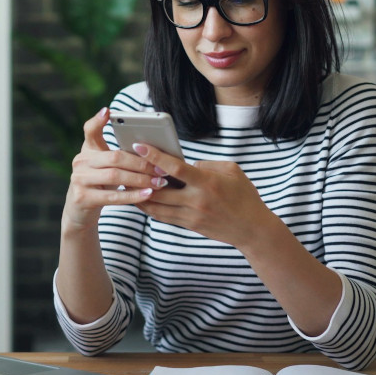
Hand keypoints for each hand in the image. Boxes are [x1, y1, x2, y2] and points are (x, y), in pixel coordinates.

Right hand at [61, 108, 168, 233]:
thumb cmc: (99, 184)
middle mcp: (80, 161)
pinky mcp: (82, 198)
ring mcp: (79, 179)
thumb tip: (149, 149)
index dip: (98, 120)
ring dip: (141, 179)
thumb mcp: (104, 166)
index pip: (90, 131)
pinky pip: (113, 197)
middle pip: (115, 157)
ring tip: (159, 182)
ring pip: (115, 176)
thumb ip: (118, 155)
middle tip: (161, 168)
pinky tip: (148, 194)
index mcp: (87, 150)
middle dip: (141, 163)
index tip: (109, 111)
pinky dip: (133, 195)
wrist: (79, 210)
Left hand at [130, 144, 276, 248]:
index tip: (139, 145)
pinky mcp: (188, 225)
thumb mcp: (231, 171)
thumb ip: (206, 164)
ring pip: (156, 206)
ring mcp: (191, 215)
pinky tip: (139, 198)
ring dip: (139, 194)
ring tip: (125, 182)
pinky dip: (149, 207)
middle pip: (158, 189)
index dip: (155, 156)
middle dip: (139, 177)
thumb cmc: (244, 195)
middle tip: (123, 164)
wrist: (252, 229)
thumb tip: (184, 164)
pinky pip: (162, 216)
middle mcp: (196, 200)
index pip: (175, 168)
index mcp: (207, 182)